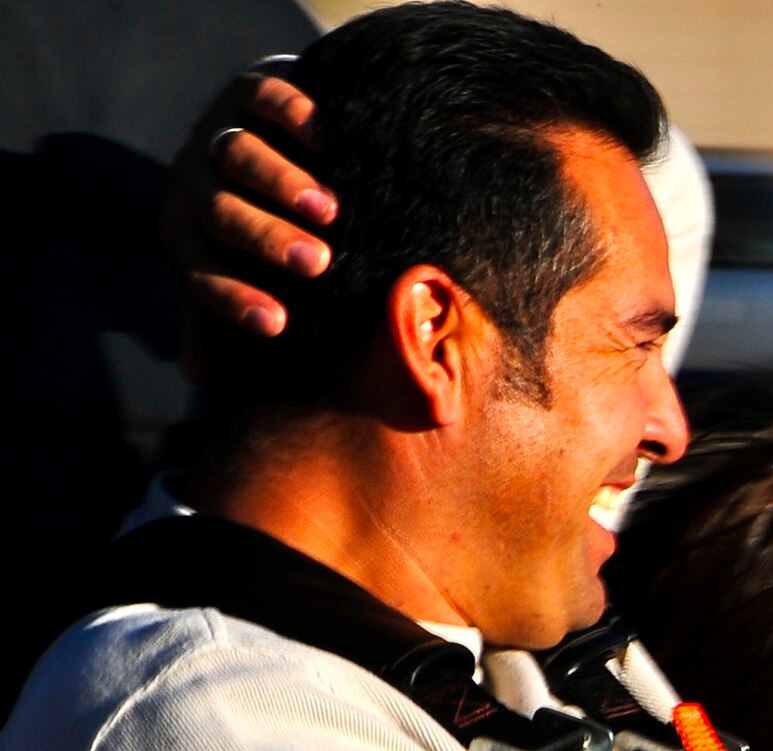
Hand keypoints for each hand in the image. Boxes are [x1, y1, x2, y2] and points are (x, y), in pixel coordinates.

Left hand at [163, 69, 335, 349]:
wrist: (253, 129)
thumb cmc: (250, 219)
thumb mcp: (226, 262)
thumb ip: (214, 314)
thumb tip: (199, 380)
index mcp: (187, 232)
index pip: (201, 272)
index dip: (234, 299)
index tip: (278, 326)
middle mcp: (196, 181)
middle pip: (220, 211)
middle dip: (266, 237)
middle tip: (317, 262)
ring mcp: (221, 132)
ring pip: (239, 154)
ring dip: (281, 183)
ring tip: (330, 208)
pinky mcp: (250, 92)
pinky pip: (265, 99)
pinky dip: (293, 116)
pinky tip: (328, 140)